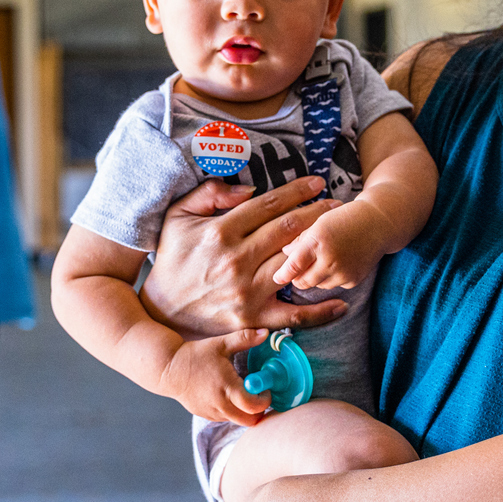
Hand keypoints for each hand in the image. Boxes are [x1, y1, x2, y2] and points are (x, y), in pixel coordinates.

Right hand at [140, 176, 347, 338]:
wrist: (160, 311)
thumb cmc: (172, 260)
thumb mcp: (177, 218)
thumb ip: (208, 194)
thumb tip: (248, 188)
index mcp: (220, 232)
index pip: (268, 205)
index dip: (296, 191)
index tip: (317, 183)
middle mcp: (237, 260)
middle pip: (289, 230)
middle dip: (318, 214)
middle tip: (338, 205)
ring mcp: (247, 291)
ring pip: (295, 264)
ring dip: (322, 250)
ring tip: (341, 238)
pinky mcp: (253, 318)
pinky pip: (293, 315)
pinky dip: (320, 311)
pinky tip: (341, 302)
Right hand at [158, 328, 272, 423]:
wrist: (168, 369)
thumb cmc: (196, 355)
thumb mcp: (222, 344)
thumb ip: (245, 338)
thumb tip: (266, 333)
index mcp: (227, 387)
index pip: (254, 405)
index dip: (265, 399)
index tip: (265, 388)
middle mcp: (221, 404)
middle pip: (250, 420)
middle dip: (259, 410)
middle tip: (258, 394)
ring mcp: (212, 412)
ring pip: (238, 421)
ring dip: (245, 411)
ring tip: (242, 392)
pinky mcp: (205, 415)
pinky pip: (225, 418)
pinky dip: (232, 411)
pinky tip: (228, 395)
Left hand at [272, 199, 391, 290]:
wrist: (378, 223)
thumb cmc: (343, 219)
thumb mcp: (319, 223)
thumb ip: (300, 239)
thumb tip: (283, 253)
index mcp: (319, 240)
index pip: (294, 264)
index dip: (282, 274)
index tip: (275, 278)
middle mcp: (331, 259)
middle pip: (303, 281)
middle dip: (297, 278)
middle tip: (296, 270)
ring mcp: (343, 272)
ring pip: (317, 285)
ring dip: (313, 277)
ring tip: (320, 260)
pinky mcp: (353, 280)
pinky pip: (333, 285)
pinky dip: (330, 277)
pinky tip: (337, 263)